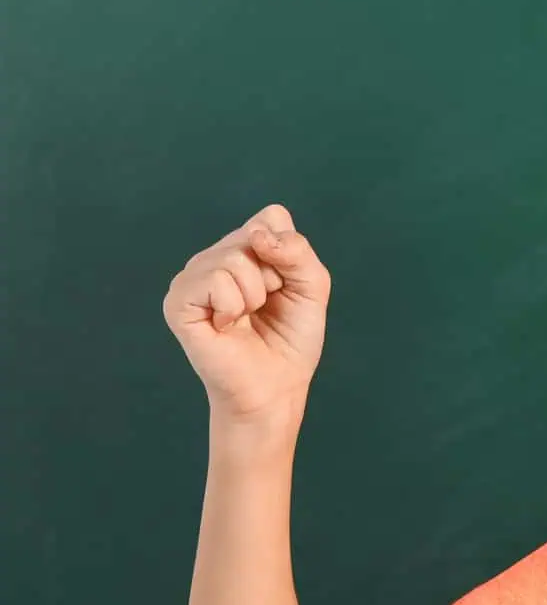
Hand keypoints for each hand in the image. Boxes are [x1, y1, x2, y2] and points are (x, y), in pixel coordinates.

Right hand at [162, 203, 331, 426]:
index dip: (289, 254)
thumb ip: (297, 252)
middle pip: (255, 235)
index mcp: (243, 248)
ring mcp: (192, 277)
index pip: (271, 217)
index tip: (285, 286)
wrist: (275, 387)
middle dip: (275, 278)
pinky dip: (233, 306)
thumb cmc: (290, 339)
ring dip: (254, 295)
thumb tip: (258, 236)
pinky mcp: (177, 301)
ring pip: (235, 258)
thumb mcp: (312, 287)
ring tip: (245, 318)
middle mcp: (214, 257)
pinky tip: (226, 325)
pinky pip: (214, 281)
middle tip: (264, 308)